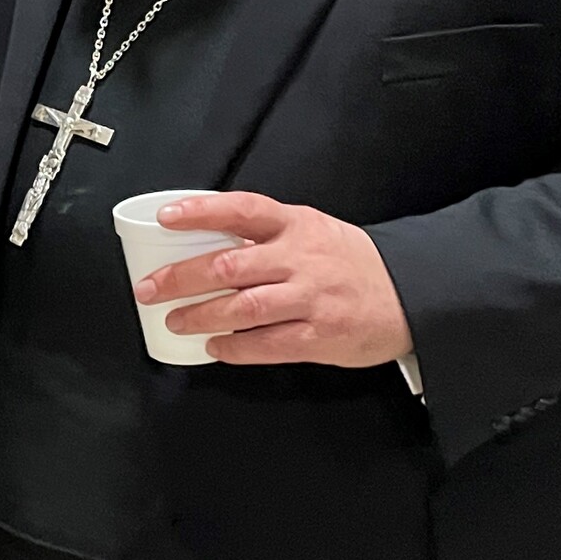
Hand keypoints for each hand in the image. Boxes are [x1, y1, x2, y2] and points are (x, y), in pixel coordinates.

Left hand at [140, 193, 414, 366]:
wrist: (412, 294)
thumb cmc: (351, 262)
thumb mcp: (314, 230)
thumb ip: (268, 235)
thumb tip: (207, 242)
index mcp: (296, 225)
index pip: (242, 210)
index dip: (201, 211)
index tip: (167, 217)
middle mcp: (300, 259)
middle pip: (229, 265)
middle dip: (180, 278)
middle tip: (148, 288)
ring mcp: (310, 300)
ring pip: (242, 309)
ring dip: (200, 316)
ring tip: (174, 320)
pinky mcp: (320, 338)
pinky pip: (267, 346)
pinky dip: (234, 349)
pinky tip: (214, 348)